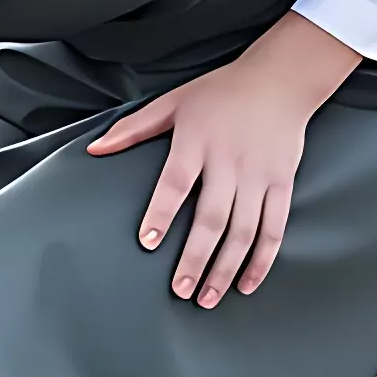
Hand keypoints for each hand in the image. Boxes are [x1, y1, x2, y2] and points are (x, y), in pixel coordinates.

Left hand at [87, 11, 358, 307]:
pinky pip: (275, 228)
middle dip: (196, 259)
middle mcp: (229, 162)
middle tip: (181, 290)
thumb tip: (94, 148)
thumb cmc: (220, 92)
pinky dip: (262, 259)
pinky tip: (247, 283)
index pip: (175, 183)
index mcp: (197, 143)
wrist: (282, 79)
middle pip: (212, 218)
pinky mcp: (283, 183)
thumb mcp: (172, 103)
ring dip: (227, 268)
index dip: (161, 214)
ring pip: (245, 231)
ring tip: (208, 298)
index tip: (148, 243)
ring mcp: (259, 176)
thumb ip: (133, 128)